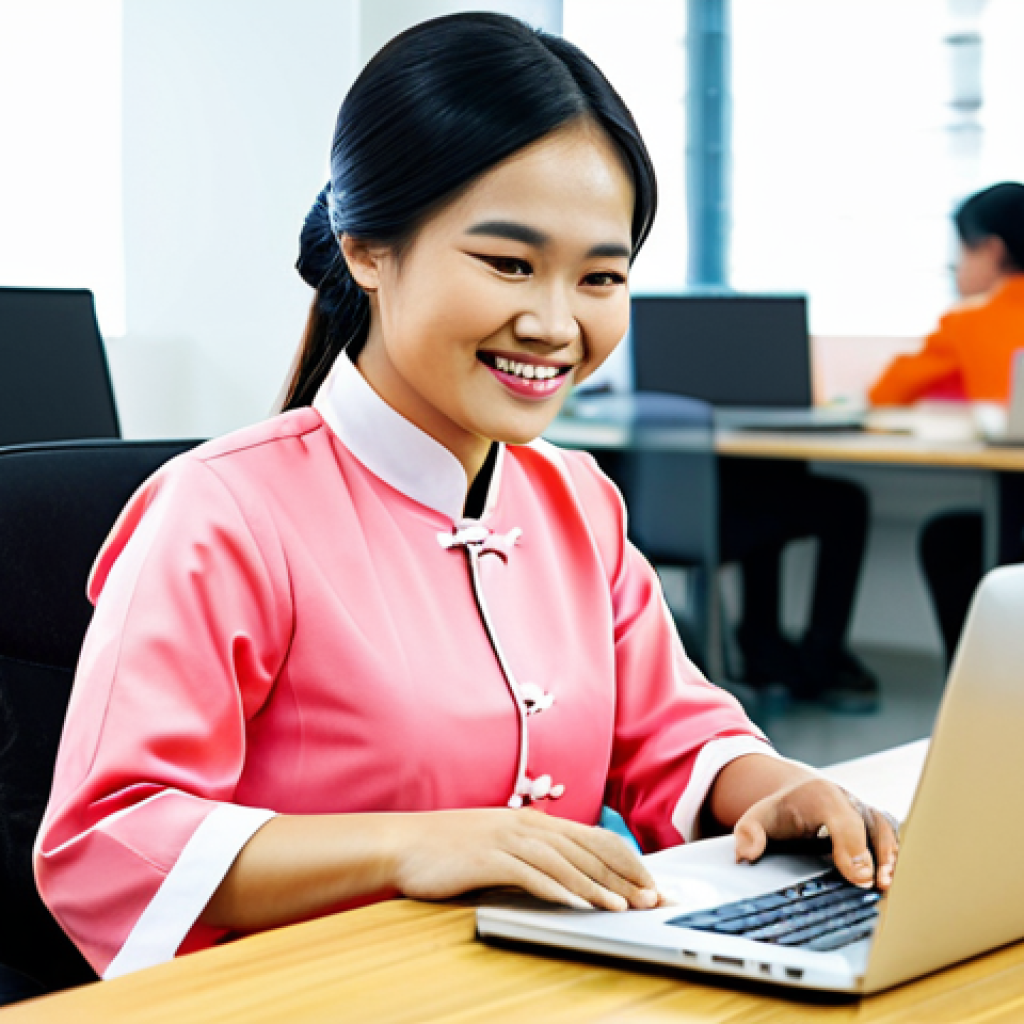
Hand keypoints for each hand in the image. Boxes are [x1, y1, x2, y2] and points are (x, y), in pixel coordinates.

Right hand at [392, 807, 659, 910]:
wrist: (402, 844)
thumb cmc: (449, 848)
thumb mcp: (499, 844)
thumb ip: (533, 853)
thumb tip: (570, 874)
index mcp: (533, 821)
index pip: (592, 838)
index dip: (625, 859)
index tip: (649, 882)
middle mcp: (525, 825)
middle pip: (585, 849)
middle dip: (622, 875)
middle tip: (651, 898)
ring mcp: (507, 839)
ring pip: (564, 862)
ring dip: (597, 885)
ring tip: (623, 906)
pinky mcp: (488, 858)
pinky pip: (531, 875)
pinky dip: (559, 890)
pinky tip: (578, 904)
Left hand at [733, 777, 898, 889]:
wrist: (799, 793)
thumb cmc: (781, 811)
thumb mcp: (757, 816)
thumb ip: (748, 832)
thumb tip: (745, 856)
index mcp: (821, 795)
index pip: (842, 820)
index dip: (852, 847)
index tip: (857, 877)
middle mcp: (849, 800)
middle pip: (870, 824)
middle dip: (876, 854)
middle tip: (876, 886)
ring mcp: (865, 811)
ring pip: (887, 831)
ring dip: (892, 858)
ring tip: (891, 887)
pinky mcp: (876, 825)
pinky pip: (891, 839)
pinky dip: (895, 859)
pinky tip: (894, 884)